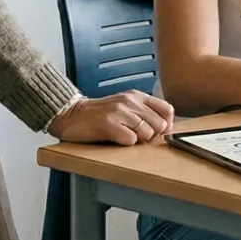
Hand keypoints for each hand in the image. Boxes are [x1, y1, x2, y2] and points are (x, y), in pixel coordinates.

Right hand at [47, 90, 173, 144]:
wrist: (73, 114)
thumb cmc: (100, 114)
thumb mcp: (125, 106)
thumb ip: (143, 112)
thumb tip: (165, 127)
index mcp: (137, 96)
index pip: (167, 109)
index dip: (167, 124)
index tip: (159, 132)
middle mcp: (130, 101)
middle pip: (159, 124)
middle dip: (152, 135)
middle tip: (137, 136)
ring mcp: (120, 112)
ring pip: (147, 133)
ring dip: (138, 140)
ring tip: (124, 136)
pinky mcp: (109, 124)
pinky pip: (130, 140)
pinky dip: (125, 143)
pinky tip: (115, 138)